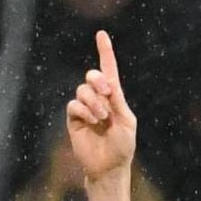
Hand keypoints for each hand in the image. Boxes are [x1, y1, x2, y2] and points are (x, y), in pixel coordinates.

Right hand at [66, 31, 136, 181]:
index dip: (105, 52)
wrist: (109, 166)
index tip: (101, 34)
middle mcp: (99, 100)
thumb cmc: (123, 146)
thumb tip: (108, 82)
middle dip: (98, 80)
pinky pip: (74, 104)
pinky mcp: (74, 119)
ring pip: (82, 90)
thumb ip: (117, 102)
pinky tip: (93, 121)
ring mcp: (85, 108)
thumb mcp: (126, 122)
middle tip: (108, 93)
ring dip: (94, 102)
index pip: (109, 71)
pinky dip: (84, 110)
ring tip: (102, 117)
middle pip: (92, 76)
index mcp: (115, 98)